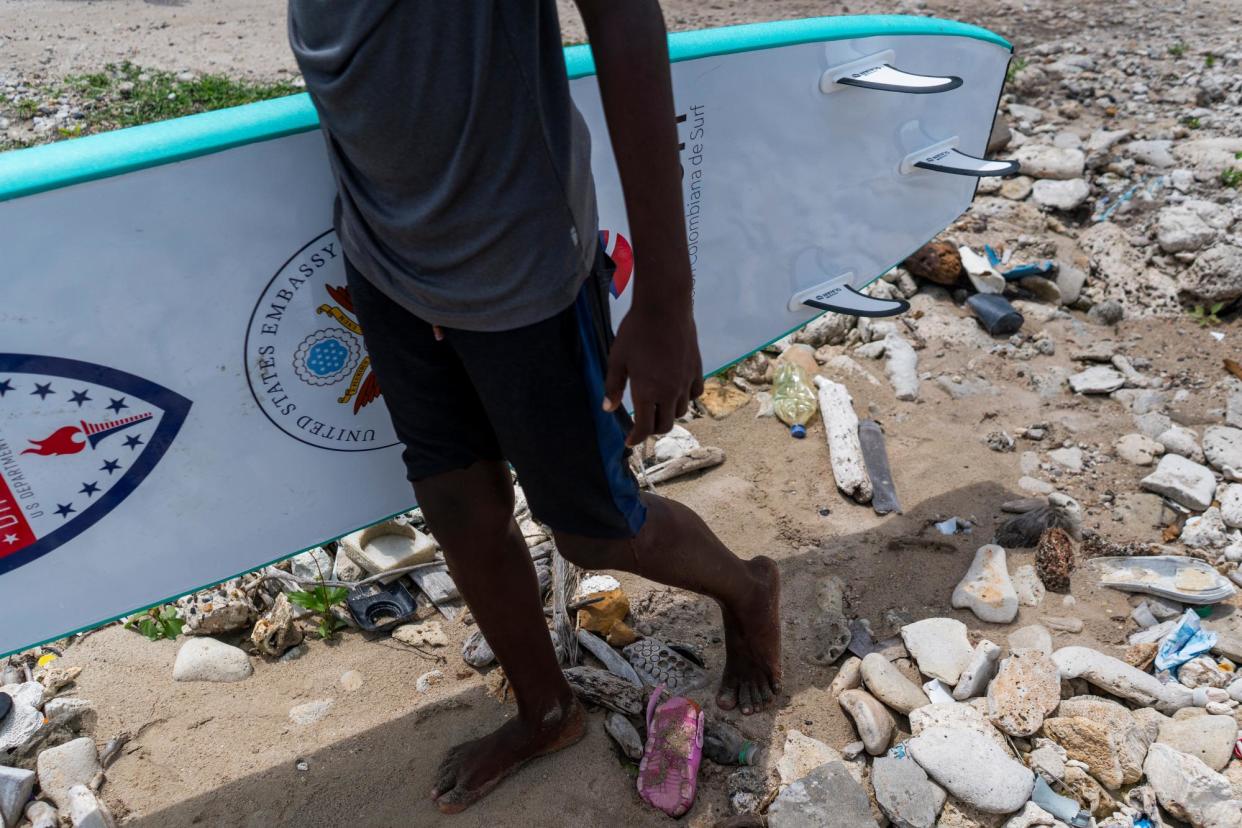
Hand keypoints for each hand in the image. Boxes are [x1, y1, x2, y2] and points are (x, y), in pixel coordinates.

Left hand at [602, 303, 703, 445]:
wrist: (664, 307)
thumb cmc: (636, 331)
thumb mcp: (617, 359)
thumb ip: (613, 387)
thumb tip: (608, 409)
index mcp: (647, 392)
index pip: (644, 428)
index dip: (635, 438)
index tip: (629, 441)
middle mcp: (670, 392)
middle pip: (665, 425)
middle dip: (652, 428)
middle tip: (642, 423)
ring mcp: (686, 381)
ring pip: (681, 411)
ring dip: (669, 414)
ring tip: (658, 405)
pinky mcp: (697, 369)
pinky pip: (695, 394)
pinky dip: (686, 398)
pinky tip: (677, 390)